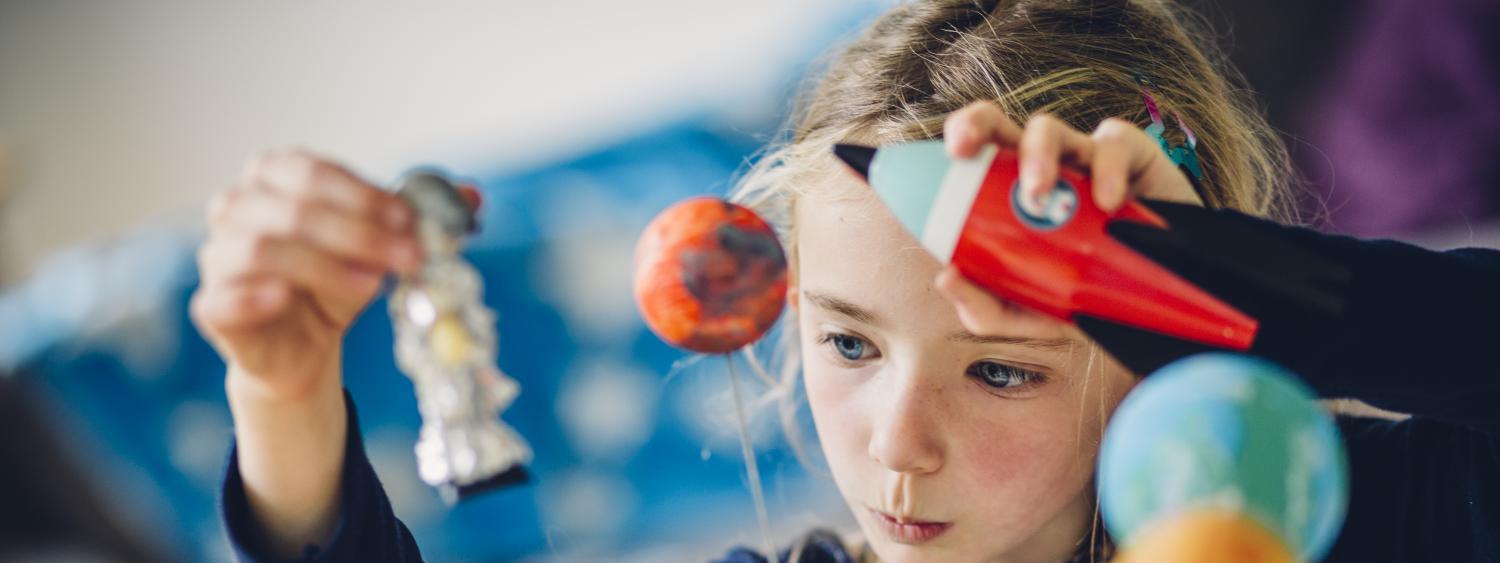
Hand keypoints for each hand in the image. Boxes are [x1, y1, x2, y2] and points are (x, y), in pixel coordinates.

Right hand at [191, 149, 422, 400]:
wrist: (305, 347)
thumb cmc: (337, 282)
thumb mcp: (382, 248)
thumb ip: (420, 219)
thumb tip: (473, 197)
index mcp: (276, 177)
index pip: (314, 172)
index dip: (365, 196)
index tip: (410, 222)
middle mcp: (238, 208)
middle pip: (294, 210)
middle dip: (359, 233)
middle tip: (408, 258)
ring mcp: (219, 256)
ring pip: (263, 248)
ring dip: (325, 265)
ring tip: (371, 287)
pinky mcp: (211, 306)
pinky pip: (224, 297)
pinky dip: (258, 295)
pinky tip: (290, 298)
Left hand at [933, 101, 1203, 335]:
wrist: (1162, 305)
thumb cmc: (1087, 295)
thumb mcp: (1030, 314)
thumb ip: (985, 306)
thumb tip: (947, 277)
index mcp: (1005, 192)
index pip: (968, 156)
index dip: (947, 144)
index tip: (937, 159)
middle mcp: (1037, 166)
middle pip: (995, 122)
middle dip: (973, 123)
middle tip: (964, 150)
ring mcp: (1083, 156)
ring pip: (1049, 128)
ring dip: (1036, 156)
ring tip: (1039, 196)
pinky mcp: (1132, 154)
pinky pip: (1113, 144)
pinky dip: (1106, 168)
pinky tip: (1107, 203)